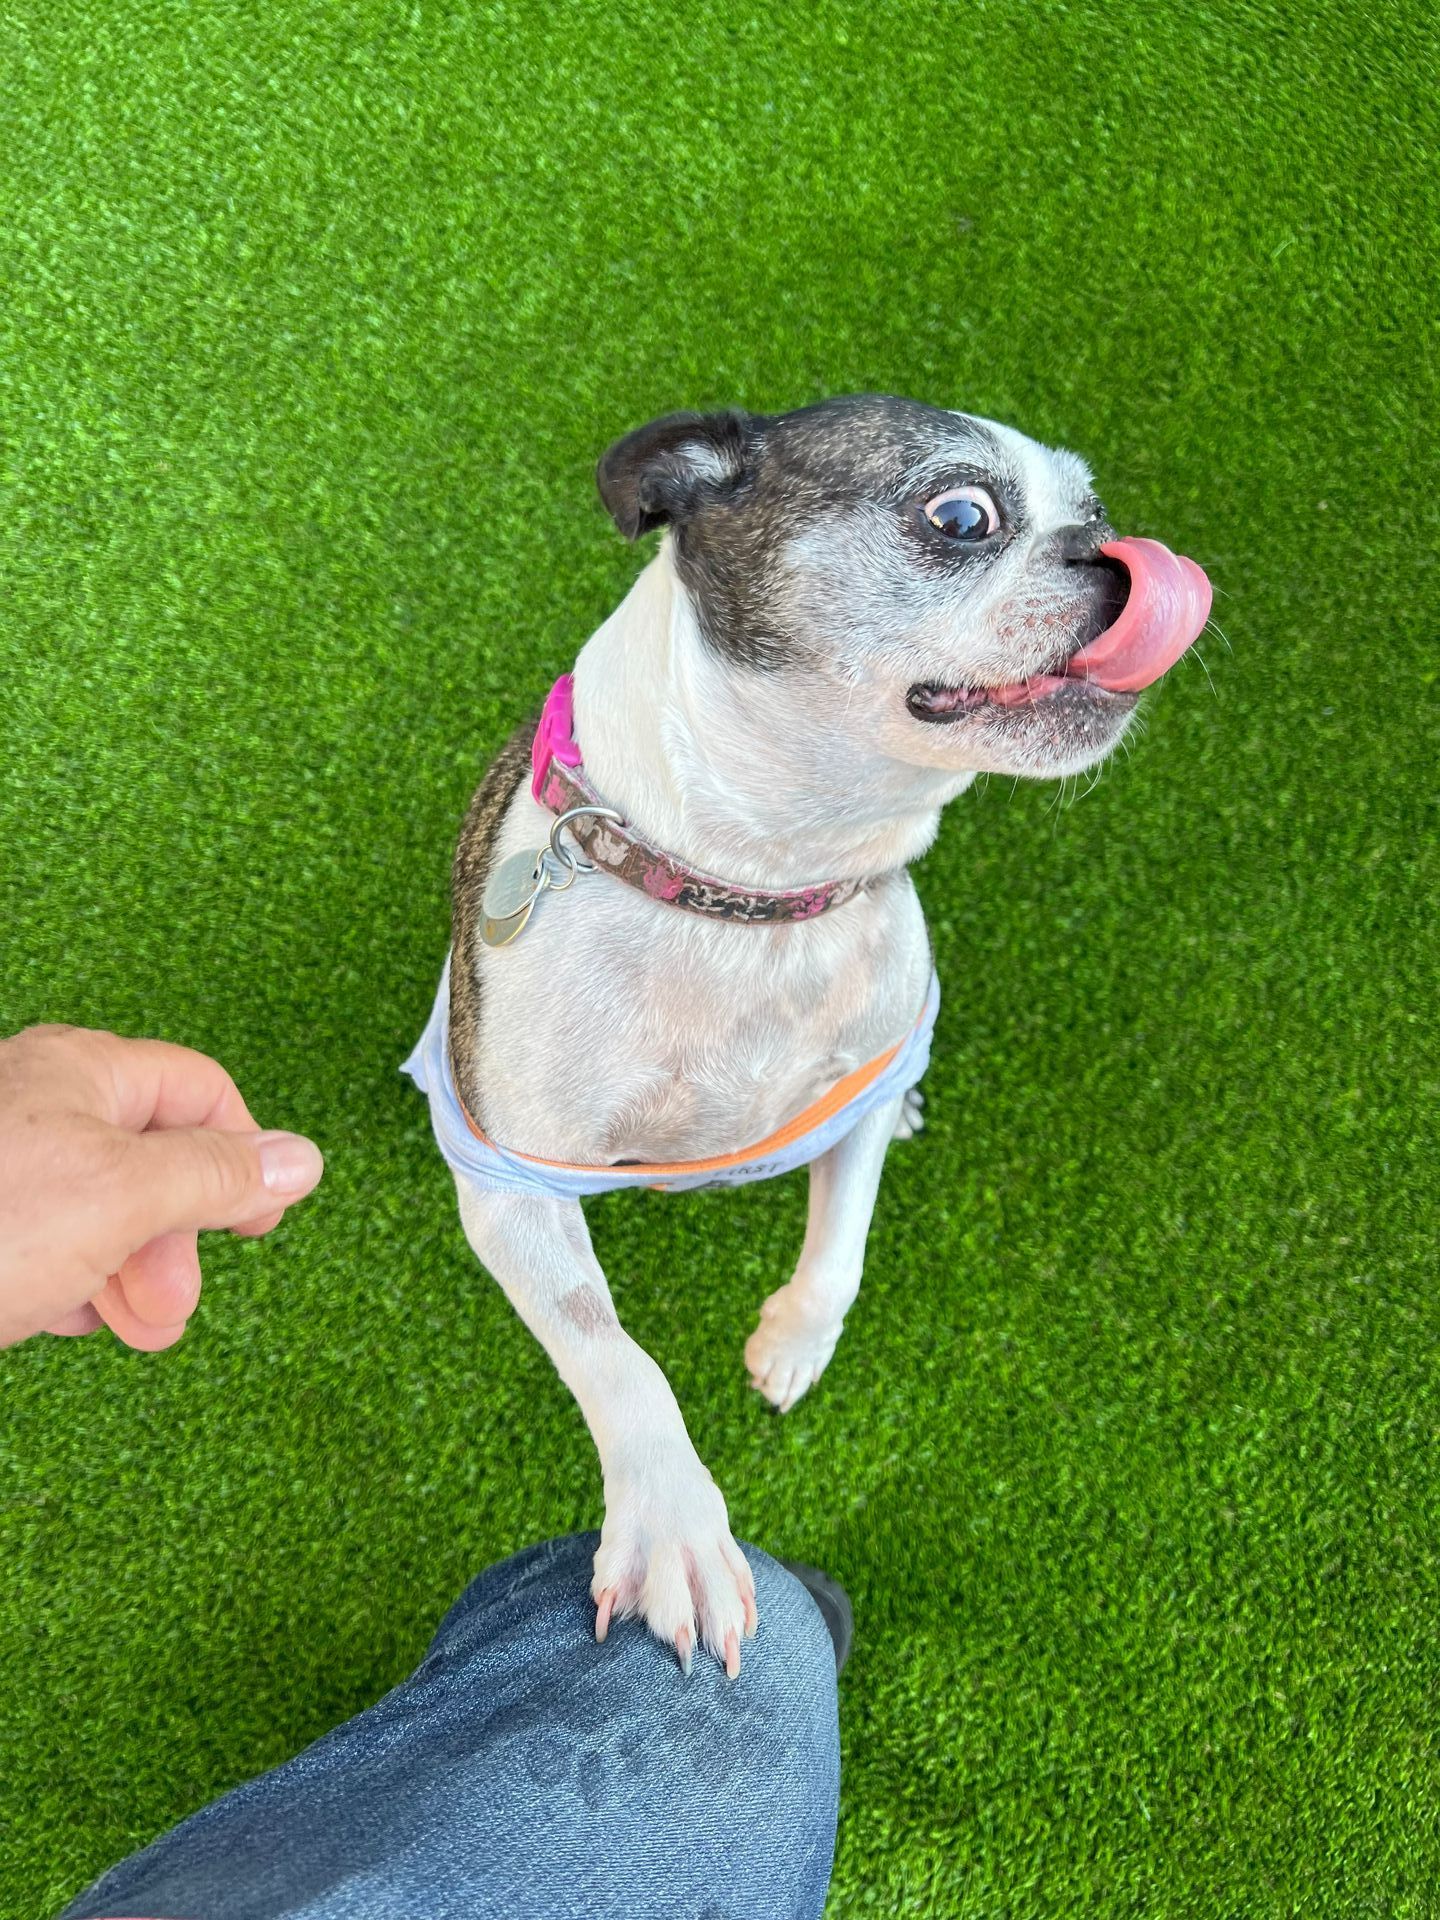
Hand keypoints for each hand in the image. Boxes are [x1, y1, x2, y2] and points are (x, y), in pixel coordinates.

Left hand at [0, 1024, 323, 1350]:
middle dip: (176, 1238)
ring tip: (128, 1327)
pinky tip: (61, 1317)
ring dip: (129, 1273)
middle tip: (172, 1306)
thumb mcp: (120, 1196)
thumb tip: (300, 1159)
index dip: (244, 1153)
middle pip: (151, 1157)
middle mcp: (40, 1106)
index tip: (261, 1220)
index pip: (200, 1090)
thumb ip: (216, 1176)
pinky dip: (69, 1283)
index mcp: (82, 1072)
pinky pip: (44, 1243)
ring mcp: (3, 1166)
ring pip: (98, 1210)